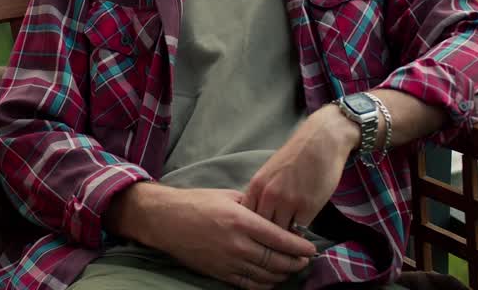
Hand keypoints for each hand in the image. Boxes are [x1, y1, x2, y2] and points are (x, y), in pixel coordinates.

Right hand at [109, 184, 316, 288]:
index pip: (280, 239)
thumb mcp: (229, 196)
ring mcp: (228, 262)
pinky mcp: (220, 273)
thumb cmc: (197, 203)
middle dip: (295, 262)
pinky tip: (272, 279)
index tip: (311, 247)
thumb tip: (274, 214)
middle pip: (276, 261)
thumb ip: (254, 206)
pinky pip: (249, 285)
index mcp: (241, 221)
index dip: (299, 246)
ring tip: (292, 268)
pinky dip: (265, 285)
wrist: (166, 220)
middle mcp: (237, 244)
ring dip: (283, 274)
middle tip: (305, 259)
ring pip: (266, 276)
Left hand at [243, 104, 358, 231]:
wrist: (321, 141)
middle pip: (261, 229)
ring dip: (284, 238)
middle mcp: (269, 195)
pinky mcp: (308, 207)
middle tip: (273, 244)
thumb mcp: (270, 172)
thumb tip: (256, 215)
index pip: (246, 217)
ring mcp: (288, 202)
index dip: (251, 229)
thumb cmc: (296, 156)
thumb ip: (262, 192)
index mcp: (257, 185)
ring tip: (286, 242)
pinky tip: (302, 231)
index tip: (256, 236)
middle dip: (267, 237)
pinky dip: (300, 232)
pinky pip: (299, 229)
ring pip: (280, 233)